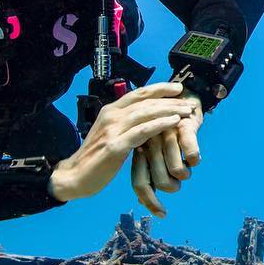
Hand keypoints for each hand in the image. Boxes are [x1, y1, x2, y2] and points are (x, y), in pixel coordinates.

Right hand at [48, 83, 196, 204]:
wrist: (74, 176)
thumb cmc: (95, 157)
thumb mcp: (110, 133)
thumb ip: (125, 123)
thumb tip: (146, 117)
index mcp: (110, 111)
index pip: (138, 93)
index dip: (159, 88)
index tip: (178, 88)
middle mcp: (111, 116)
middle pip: (146, 101)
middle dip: (170, 100)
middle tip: (189, 102)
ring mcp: (113, 130)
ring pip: (146, 113)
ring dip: (170, 110)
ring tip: (187, 111)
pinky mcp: (116, 146)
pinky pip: (142, 131)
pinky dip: (160, 124)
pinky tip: (174, 122)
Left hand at [131, 92, 203, 217]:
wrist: (184, 94)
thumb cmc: (167, 128)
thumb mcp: (153, 148)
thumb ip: (147, 171)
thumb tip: (141, 202)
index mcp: (138, 150)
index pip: (139, 182)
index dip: (150, 201)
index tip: (162, 215)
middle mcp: (150, 144)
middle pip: (158, 180)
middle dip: (172, 187)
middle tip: (178, 184)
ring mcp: (165, 135)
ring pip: (176, 169)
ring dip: (184, 174)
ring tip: (187, 168)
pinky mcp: (183, 127)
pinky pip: (191, 153)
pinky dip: (194, 159)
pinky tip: (195, 158)